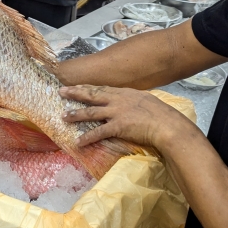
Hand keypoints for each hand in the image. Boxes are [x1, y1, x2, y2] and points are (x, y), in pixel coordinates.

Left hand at [59, 85, 193, 150]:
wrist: (167, 124)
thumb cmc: (161, 114)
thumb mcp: (146, 100)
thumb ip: (134, 101)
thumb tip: (130, 103)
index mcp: (125, 93)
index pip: (101, 88)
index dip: (87, 87)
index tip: (75, 86)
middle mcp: (118, 100)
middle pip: (91, 94)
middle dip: (75, 93)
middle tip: (61, 91)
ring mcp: (116, 112)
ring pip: (90, 112)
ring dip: (75, 114)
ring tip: (63, 117)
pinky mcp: (117, 126)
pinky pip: (98, 132)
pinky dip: (87, 138)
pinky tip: (78, 142)